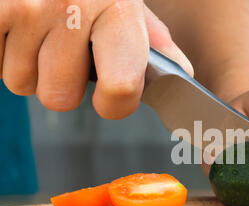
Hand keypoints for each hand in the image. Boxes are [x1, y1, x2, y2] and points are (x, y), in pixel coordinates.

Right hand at [0, 0, 192, 118]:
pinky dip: (2, 50)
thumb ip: (153, 41)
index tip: (109, 98)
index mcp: (118, 9)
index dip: (115, 104)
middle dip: (59, 79)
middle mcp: (73, 8)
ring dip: (28, 63)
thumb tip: (182, 75)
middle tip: (61, 43)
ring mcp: (27, 8)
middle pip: (60, 98)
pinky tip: (14, 24)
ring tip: (37, 25)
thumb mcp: (126, 2)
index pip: (121, 88)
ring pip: (21, 83)